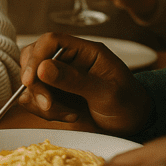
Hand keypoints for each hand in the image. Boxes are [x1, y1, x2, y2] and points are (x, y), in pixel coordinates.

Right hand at [18, 32, 152, 135]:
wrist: (134, 124)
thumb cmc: (128, 104)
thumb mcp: (107, 93)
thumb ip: (75, 80)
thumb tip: (42, 68)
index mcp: (85, 51)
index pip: (51, 41)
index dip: (36, 57)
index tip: (30, 81)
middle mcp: (69, 60)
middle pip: (34, 59)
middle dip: (36, 84)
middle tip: (48, 105)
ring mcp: (60, 77)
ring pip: (32, 82)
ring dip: (42, 102)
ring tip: (69, 115)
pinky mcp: (55, 94)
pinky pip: (35, 98)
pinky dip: (45, 111)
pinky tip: (69, 117)